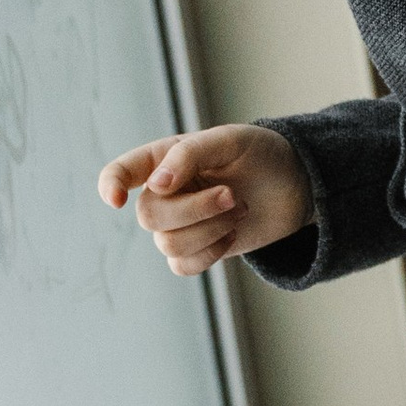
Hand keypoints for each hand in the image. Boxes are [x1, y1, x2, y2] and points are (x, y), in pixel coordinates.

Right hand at [98, 124, 311, 274]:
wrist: (296, 184)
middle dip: (194, 209)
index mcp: (163, 158)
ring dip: (210, 229)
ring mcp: (179, 223)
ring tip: (238, 208)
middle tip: (232, 195)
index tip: (118, 199)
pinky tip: (232, 233)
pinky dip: (210, 253)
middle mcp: (164, 192)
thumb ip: (189, 154)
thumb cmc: (261, 154)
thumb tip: (155, 186)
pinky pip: (182, 265)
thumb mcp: (229, 140)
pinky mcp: (197, 249)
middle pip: (148, 215)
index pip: (120, 172)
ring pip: (167, 243)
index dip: (109, 185)